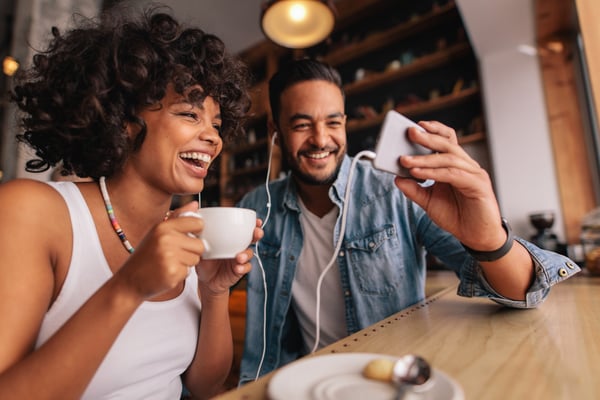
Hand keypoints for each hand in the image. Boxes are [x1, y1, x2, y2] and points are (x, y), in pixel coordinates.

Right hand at [113, 202, 204, 300]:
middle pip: (200, 244)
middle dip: (191, 251)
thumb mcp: (158, 232)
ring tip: (170, 263)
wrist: (130, 280)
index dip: (197, 231)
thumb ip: (178, 217)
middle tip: (175, 255)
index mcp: (163, 226)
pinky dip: (181, 274)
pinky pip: (189, 271)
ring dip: (186, 263)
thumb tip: (195, 204)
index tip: (188, 237)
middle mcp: (166, 239)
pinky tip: (167, 272)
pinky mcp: (172, 272)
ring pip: (196, 259)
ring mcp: (169, 256)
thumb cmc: (146, 255)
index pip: (197, 223)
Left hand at [195, 218, 263, 295]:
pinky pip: (245, 268)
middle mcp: (238, 247)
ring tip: (240, 257)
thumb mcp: (199, 245)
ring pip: (249, 253)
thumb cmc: (204, 260)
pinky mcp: (239, 270)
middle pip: (252, 238)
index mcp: (231, 238)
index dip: (253, 224)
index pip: (244, 228)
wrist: (205, 280)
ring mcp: (240, 259)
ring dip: (247, 253)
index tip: (257, 221)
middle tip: (256, 233)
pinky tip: (238, 268)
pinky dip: (243, 267)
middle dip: (257, 234)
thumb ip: (197, 232)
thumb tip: (193, 214)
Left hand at [393, 121, 506, 249]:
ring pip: (448, 158)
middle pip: (447, 144)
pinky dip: (434, 173)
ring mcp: (474, 174)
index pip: (446, 140)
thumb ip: (414, 189)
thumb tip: (397, 177)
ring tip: (405, 160)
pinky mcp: (478, 185)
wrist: (476, 237)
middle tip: (410, 132)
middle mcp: (466, 166)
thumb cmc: (457, 216)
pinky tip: (418, 173)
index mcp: (456, 165)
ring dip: (424, 159)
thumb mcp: (428, 202)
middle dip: (427, 138)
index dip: (433, 130)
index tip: (413, 126)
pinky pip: (453, 174)